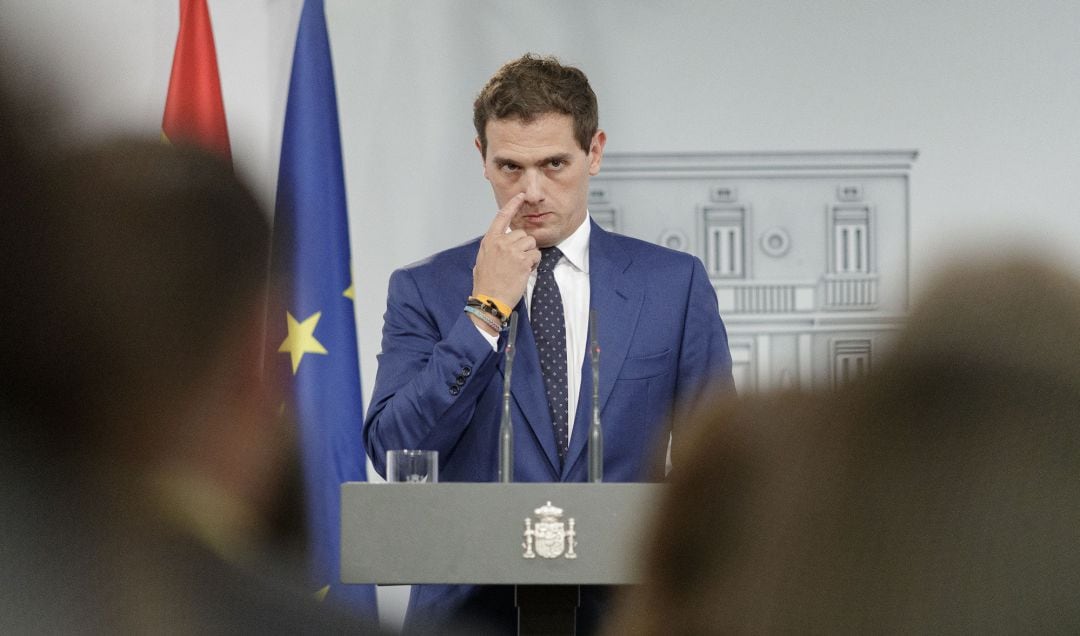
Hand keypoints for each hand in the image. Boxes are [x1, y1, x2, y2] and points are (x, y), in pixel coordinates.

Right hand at [472, 193, 539, 309]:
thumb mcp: (482, 261)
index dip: (512, 205)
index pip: (502, 217)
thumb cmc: (486, 284)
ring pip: (531, 243)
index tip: (521, 196)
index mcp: (489, 241)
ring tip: (520, 267)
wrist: (489, 300)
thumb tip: (500, 245)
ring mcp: (512, 251)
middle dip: (523, 246)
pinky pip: (536, 255)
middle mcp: (500, 242)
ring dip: (529, 254)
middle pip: (522, 234)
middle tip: (517, 261)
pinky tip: (524, 272)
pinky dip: (533, 263)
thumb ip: (493, 248)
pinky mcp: (523, 260)